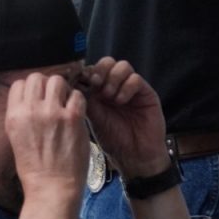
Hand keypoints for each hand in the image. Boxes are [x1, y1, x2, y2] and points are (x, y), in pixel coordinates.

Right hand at [5, 72, 88, 201]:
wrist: (51, 188)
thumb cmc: (35, 168)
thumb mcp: (16, 138)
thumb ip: (23, 115)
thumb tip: (33, 97)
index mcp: (13, 115)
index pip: (20, 84)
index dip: (31, 89)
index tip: (39, 99)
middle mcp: (30, 110)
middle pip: (38, 77)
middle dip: (47, 86)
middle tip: (54, 100)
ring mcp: (52, 112)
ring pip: (58, 80)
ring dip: (63, 90)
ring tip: (65, 104)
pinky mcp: (72, 118)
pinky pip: (77, 94)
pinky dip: (78, 101)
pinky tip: (76, 114)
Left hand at [82, 58, 168, 178]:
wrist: (134, 156)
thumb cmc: (113, 140)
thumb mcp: (93, 118)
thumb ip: (86, 99)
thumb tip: (73, 82)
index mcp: (100, 92)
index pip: (94, 69)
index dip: (87, 71)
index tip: (82, 80)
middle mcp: (116, 87)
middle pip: (108, 62)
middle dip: (100, 70)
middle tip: (96, 83)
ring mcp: (131, 89)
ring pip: (123, 66)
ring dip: (113, 78)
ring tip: (109, 95)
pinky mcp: (146, 93)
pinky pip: (136, 78)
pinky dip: (126, 87)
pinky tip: (121, 101)